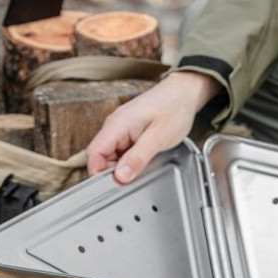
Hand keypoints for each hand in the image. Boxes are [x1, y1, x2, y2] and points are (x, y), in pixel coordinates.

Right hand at [86, 71, 219, 182]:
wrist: (184, 92)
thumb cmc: (174, 108)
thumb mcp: (158, 138)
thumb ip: (138, 158)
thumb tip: (120, 177)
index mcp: (117, 124)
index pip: (94, 153)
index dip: (98, 173)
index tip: (113, 185)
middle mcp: (114, 125)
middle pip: (100, 156)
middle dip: (112, 172)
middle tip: (133, 178)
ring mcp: (119, 128)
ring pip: (110, 155)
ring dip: (122, 166)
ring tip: (143, 165)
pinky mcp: (127, 131)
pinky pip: (120, 150)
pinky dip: (128, 159)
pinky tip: (143, 159)